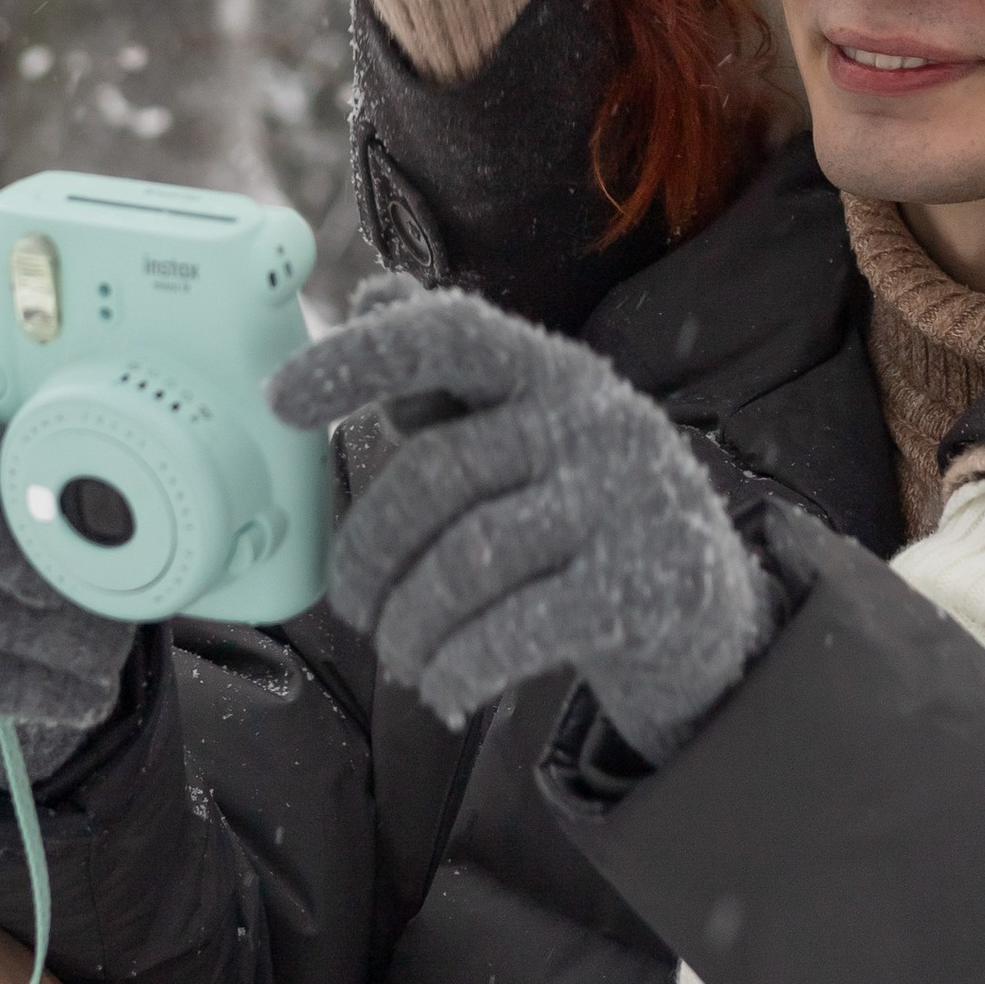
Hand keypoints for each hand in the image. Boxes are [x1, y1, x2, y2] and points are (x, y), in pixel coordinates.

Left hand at [270, 279, 776, 757]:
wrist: (706, 603)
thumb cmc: (583, 507)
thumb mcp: (523, 429)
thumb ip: (446, 376)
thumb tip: (373, 293)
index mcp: (551, 369)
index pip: (448, 335)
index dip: (357, 359)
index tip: (278, 400)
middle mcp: (594, 419)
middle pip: (435, 475)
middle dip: (370, 554)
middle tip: (355, 608)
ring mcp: (625, 501)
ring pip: (466, 563)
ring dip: (410, 626)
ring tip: (402, 655)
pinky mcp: (645, 585)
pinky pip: (515, 631)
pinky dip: (459, 669)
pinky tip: (446, 690)